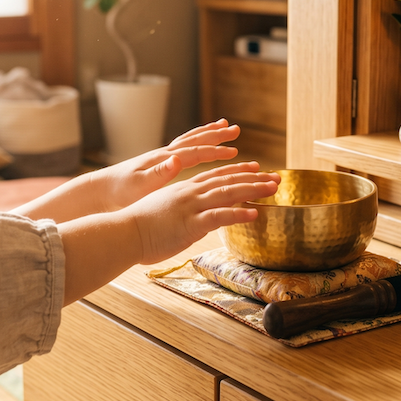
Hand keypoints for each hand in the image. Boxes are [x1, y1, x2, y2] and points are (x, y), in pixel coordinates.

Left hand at [88, 119, 246, 211]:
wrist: (102, 190)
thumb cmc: (120, 191)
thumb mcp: (139, 185)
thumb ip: (158, 173)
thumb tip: (176, 159)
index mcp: (162, 160)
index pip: (194, 153)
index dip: (214, 152)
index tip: (234, 152)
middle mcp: (164, 154)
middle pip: (195, 140)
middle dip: (216, 135)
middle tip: (235, 129)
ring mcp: (162, 157)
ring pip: (190, 141)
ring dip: (208, 134)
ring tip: (224, 127)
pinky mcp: (159, 163)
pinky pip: (184, 149)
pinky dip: (196, 143)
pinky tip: (201, 146)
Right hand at [125, 163, 280, 264]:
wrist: (124, 232)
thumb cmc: (138, 227)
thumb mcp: (163, 212)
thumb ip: (182, 211)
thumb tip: (195, 219)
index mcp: (184, 189)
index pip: (217, 176)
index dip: (239, 171)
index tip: (257, 168)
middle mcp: (191, 193)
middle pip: (228, 181)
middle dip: (255, 178)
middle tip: (276, 178)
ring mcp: (191, 207)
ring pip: (228, 193)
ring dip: (254, 189)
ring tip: (273, 189)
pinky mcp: (191, 223)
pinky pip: (220, 216)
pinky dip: (239, 214)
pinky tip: (255, 214)